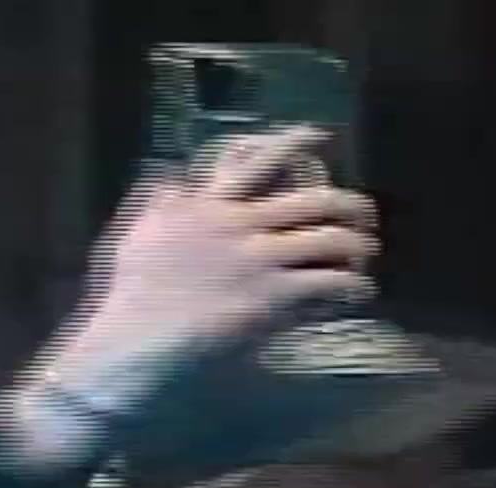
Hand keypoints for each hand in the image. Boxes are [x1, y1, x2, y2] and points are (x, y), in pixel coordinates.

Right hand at [0, 128, 377, 473]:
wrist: (134, 345)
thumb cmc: (130, 300)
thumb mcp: (136, 237)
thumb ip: (158, 205)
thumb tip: (171, 179)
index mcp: (206, 207)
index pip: (254, 162)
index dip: (294, 142)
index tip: (320, 135)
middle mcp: (237, 225)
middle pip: (312, 200)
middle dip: (348, 205)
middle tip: (363, 217)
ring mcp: (256, 261)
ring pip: (329, 239)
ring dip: (357, 247)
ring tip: (365, 257)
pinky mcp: (270, 298)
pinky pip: (328, 284)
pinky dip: (352, 286)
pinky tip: (359, 294)